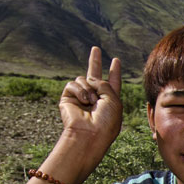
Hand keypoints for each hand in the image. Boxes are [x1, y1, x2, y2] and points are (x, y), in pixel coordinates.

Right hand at [57, 46, 123, 179]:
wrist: (89, 134)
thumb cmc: (105, 120)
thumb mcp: (113, 99)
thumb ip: (104, 83)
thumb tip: (88, 79)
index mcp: (110, 100)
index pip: (112, 83)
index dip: (114, 72)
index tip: (116, 61)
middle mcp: (95, 98)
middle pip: (94, 76)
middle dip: (95, 62)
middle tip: (95, 49)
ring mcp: (81, 99)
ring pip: (83, 79)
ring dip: (89, 88)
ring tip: (92, 102)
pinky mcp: (68, 99)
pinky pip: (72, 84)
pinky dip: (79, 91)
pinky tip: (83, 101)